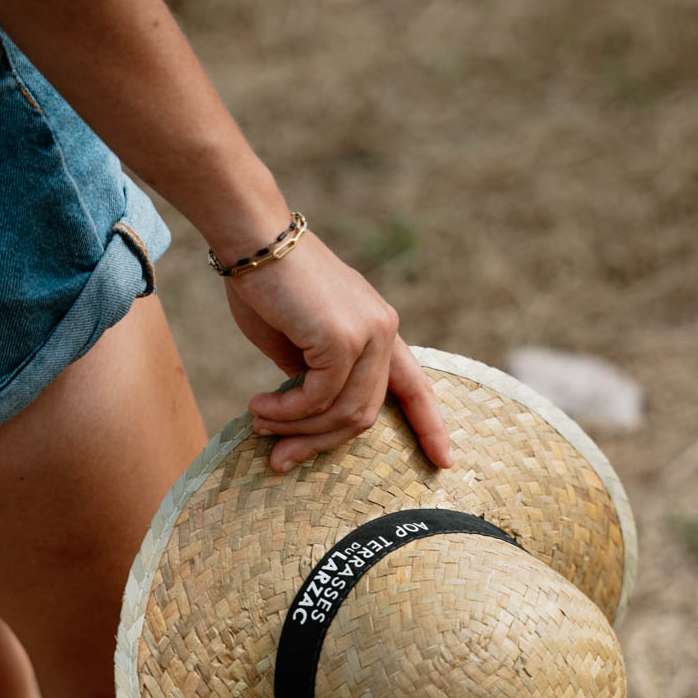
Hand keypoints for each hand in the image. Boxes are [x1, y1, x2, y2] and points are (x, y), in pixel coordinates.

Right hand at [224, 231, 454, 472]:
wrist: (251, 237)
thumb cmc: (265, 286)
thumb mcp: (296, 343)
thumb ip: (313, 377)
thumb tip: (306, 418)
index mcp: (380, 329)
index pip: (414, 386)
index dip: (431, 426)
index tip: (446, 461)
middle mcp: (384, 330)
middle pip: (365, 414)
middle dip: (320, 442)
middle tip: (280, 457)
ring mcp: (369, 333)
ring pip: (344, 412)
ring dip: (296, 429)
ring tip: (259, 424)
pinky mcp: (345, 338)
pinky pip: (319, 398)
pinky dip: (288, 412)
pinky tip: (260, 407)